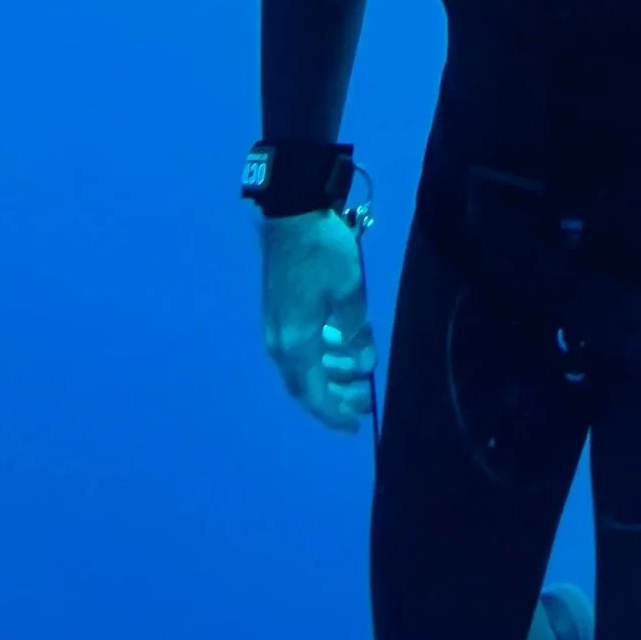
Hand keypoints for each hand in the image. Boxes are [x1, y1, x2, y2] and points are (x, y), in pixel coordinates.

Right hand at [261, 211, 376, 435]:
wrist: (291, 215)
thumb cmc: (323, 253)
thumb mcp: (350, 292)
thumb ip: (356, 332)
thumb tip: (363, 361)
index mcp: (297, 343)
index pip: (314, 395)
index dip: (333, 414)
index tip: (355, 424)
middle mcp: (281, 343)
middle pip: (306, 385)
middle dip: (335, 396)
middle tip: (364, 397)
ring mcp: (276, 328)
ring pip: (303, 366)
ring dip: (330, 372)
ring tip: (360, 367)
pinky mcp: (279, 314)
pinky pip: (300, 348)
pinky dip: (322, 353)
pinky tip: (342, 342)